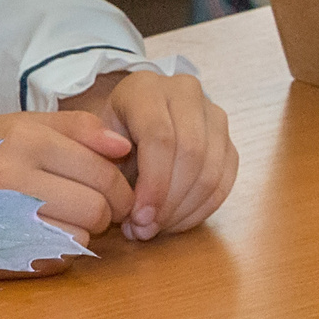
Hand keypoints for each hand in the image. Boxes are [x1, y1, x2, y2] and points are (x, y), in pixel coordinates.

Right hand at [0, 112, 133, 246]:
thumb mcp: (25, 127)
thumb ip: (77, 129)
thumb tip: (124, 147)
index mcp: (25, 141)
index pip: (106, 174)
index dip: (119, 188)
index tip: (113, 191)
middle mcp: (12, 178)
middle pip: (98, 209)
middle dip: (105, 211)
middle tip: (93, 208)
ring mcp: (4, 218)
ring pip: (81, 237)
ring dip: (81, 231)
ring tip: (59, 217)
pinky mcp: (3, 252)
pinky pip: (56, 261)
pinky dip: (58, 251)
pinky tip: (41, 235)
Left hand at [67, 72, 236, 239]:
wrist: (125, 120)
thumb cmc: (103, 135)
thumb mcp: (89, 144)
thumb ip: (104, 170)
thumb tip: (133, 207)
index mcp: (146, 89)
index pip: (160, 137)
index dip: (153, 183)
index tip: (138, 218)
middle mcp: (186, 93)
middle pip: (192, 153)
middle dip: (170, 200)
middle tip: (147, 229)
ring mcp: (213, 114)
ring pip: (213, 169)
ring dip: (186, 209)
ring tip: (158, 229)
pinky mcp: (228, 139)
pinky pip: (226, 180)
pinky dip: (203, 208)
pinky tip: (177, 222)